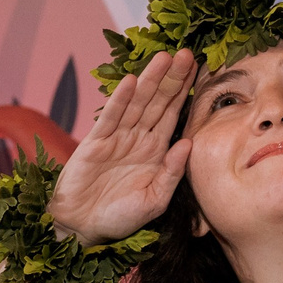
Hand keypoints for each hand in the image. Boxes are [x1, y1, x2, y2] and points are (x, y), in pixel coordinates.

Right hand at [46, 49, 194, 241]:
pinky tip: (131, 81)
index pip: (173, 115)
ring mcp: (116, 138)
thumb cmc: (120, 218)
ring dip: (150, 80)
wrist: (83, 229)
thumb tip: (188, 143)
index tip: (199, 69)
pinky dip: (120, 99)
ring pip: (137, 103)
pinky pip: (110, 117)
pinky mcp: (95, 143)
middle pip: (158, 102)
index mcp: (156, 151)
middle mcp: (138, 139)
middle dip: (172, 78)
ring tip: (164, 57)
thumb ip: (172, 173)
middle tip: (186, 53)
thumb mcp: (155, 200)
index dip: (185, 92)